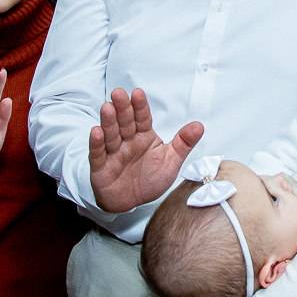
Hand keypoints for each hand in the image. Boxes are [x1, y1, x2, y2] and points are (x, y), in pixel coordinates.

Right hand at [89, 88, 203, 212]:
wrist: (131, 203)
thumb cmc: (150, 179)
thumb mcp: (171, 162)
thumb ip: (184, 143)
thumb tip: (199, 125)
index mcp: (144, 137)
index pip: (142, 119)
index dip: (140, 107)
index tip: (138, 93)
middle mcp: (127, 142)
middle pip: (125, 122)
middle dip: (122, 108)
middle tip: (119, 93)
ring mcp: (113, 153)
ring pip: (111, 134)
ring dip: (108, 121)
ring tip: (107, 107)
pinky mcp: (101, 167)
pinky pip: (98, 154)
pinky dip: (96, 143)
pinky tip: (96, 131)